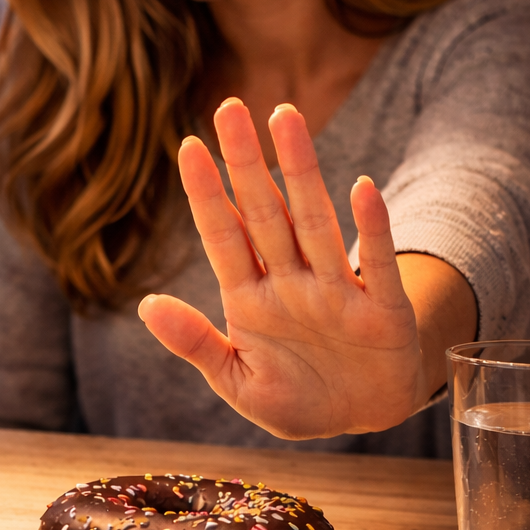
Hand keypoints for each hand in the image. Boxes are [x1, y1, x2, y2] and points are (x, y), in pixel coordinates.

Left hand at [138, 98, 462, 438]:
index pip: (224, 236)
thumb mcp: (238, 381)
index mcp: (251, 299)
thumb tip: (146, 305)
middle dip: (247, 162)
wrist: (363, 422)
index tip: (188, 146)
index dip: (206, 193)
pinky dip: (373, 229)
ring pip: (315, 221)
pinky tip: (362, 189)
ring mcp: (338, 292)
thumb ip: (196, 344)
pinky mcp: (383, 311)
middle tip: (229, 107)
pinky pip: (378, 264)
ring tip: (285, 118)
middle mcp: (293, 283)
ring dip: (302, 171)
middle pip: (266, 212)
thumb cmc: (297, 398)